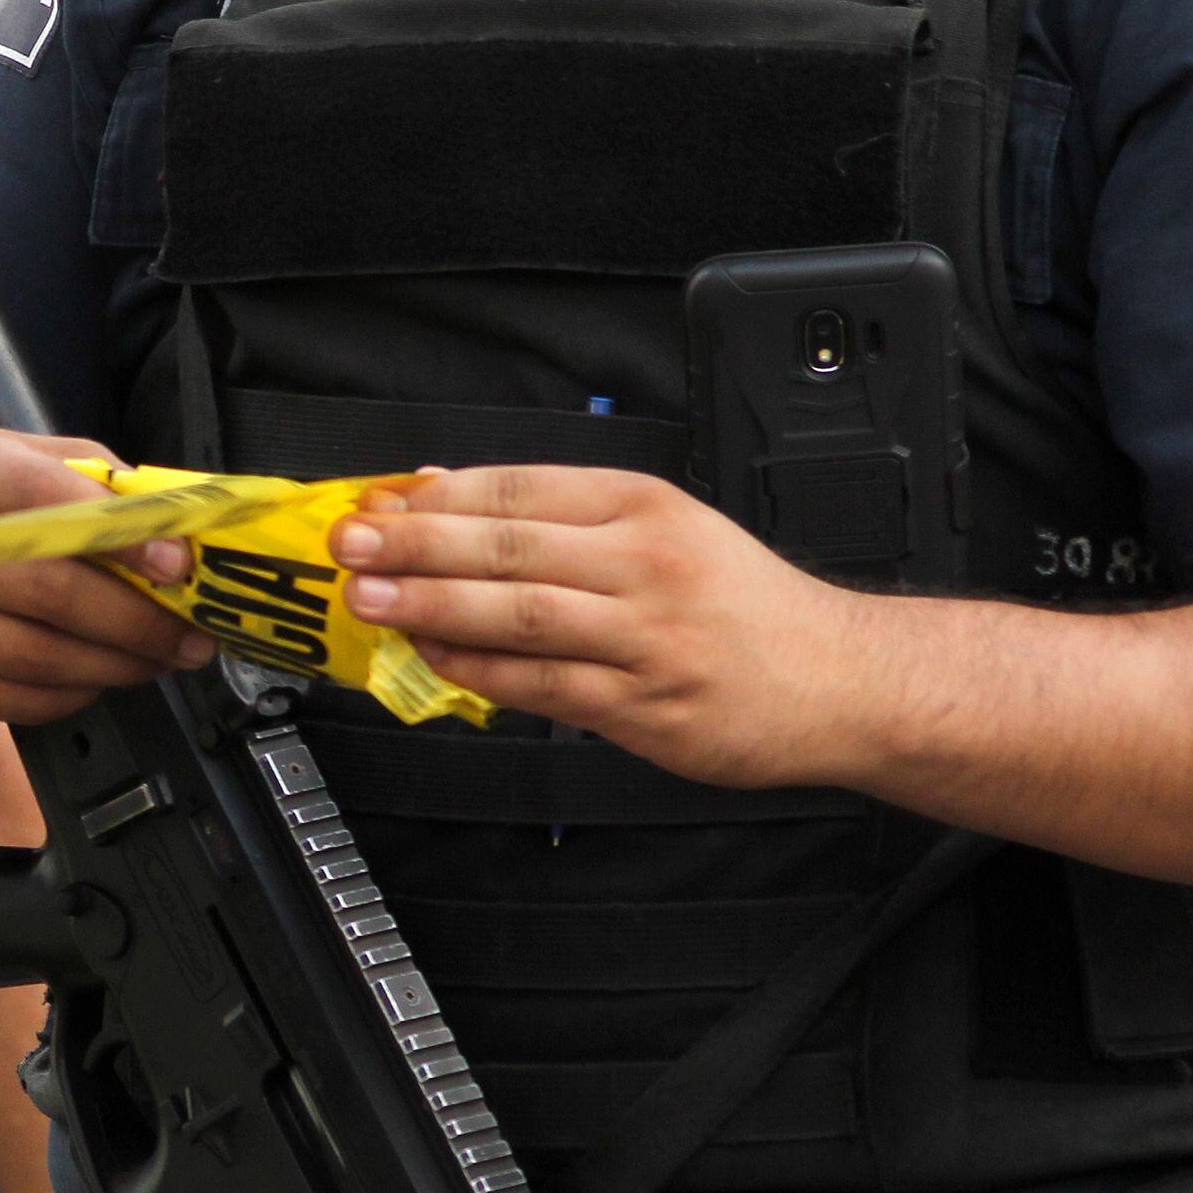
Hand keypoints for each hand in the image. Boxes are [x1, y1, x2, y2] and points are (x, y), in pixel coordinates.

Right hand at [0, 429, 209, 724]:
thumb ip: (90, 477)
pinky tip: (100, 673)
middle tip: (190, 633)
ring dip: (118, 666)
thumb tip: (173, 521)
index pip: (48, 505)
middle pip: (52, 595)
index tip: (178, 563)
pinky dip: (75, 693)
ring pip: (40, 660)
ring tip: (159, 657)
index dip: (123, 538)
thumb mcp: (12, 456)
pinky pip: (18, 700)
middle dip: (138, 621)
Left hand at [330, 466, 878, 788]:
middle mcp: (645, 563)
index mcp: (646, 507)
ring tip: (372, 599)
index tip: (379, 500)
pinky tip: (437, 661)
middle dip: (416, 543)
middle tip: (352, 542)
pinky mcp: (644, 706)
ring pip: (519, 613)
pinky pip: (545, 685)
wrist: (841, 679)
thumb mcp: (667, 530)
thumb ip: (562, 516)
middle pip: (509, 545)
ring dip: (434, 605)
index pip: (522, 487)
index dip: (438, 495)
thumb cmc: (747, 609)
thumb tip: (447, 492)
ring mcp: (645, 637)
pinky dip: (482, 673)